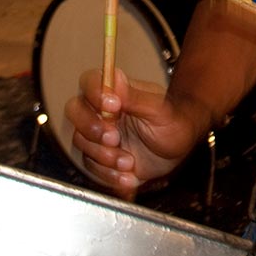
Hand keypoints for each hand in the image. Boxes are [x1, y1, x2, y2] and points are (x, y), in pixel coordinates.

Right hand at [65, 67, 204, 198]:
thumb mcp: (160, 109)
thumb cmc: (174, 122)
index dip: (95, 93)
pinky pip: (91, 165)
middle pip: (75, 110)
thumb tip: (115, 78)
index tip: (114, 107)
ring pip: (81, 141)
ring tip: (129, 161)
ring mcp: (99, 134)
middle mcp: (102, 110)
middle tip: (114, 138)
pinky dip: (108, 174)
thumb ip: (135, 96)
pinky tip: (128, 176)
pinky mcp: (101, 157)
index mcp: (116, 91)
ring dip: (103, 155)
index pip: (90, 82)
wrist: (180, 150)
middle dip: (91, 127)